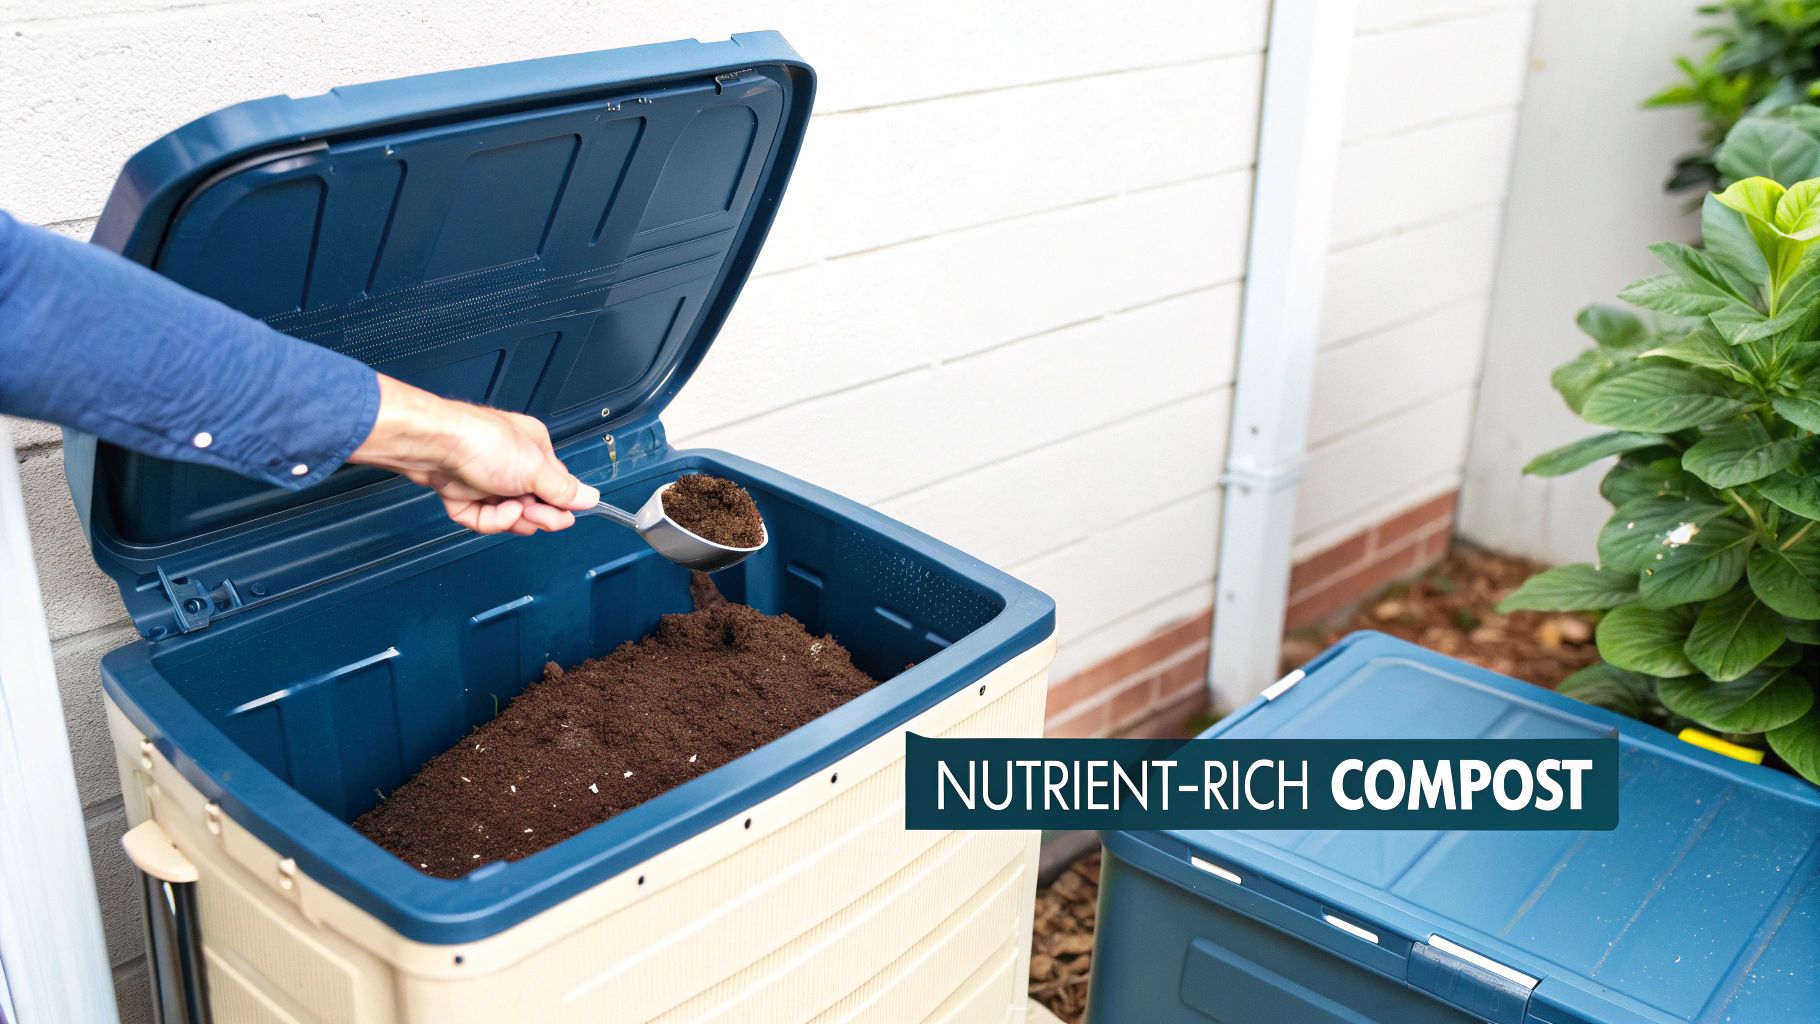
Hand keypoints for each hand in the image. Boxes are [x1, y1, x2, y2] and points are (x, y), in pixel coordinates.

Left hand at [349, 374, 599, 534]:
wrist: (434, 445)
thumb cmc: (482, 443)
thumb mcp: (535, 470)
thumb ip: (563, 490)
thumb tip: (591, 498)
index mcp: (535, 450)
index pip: (557, 487)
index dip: (560, 506)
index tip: (561, 518)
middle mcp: (511, 464)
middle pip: (534, 505)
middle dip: (536, 515)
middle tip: (534, 516)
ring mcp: (486, 481)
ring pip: (507, 516)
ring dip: (509, 519)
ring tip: (508, 509)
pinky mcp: (463, 495)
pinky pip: (482, 519)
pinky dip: (486, 519)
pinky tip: (486, 509)